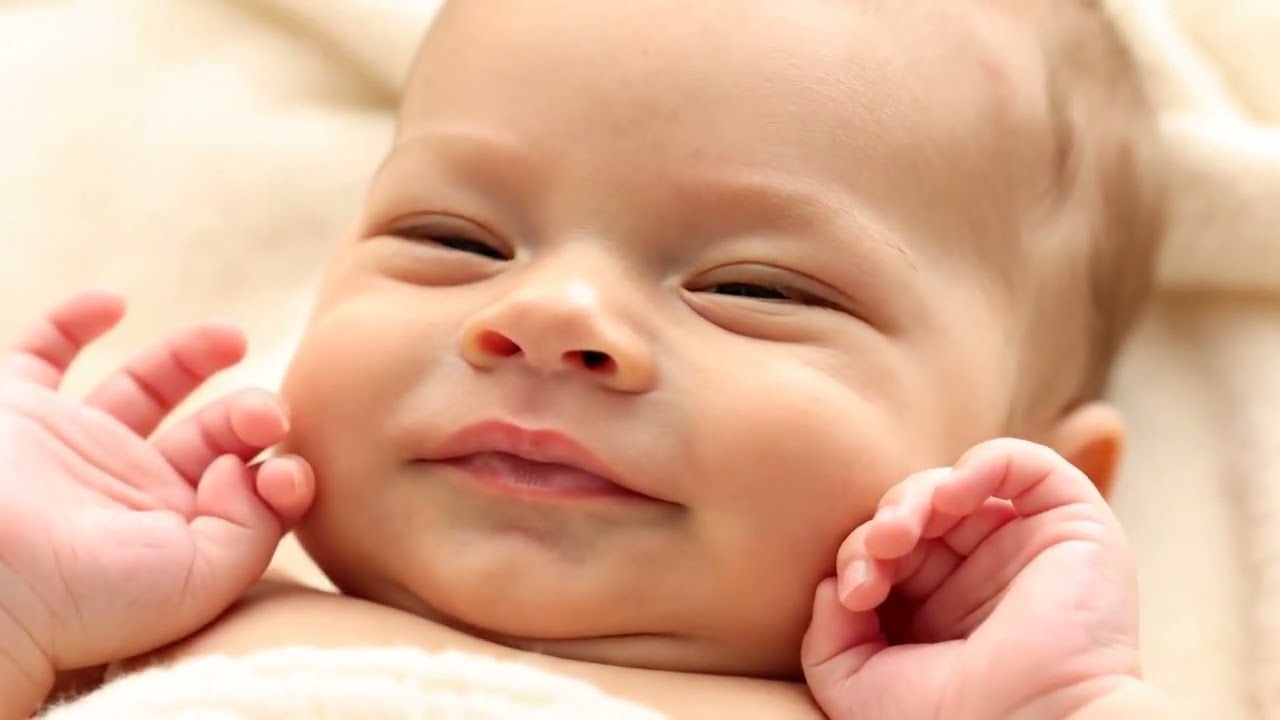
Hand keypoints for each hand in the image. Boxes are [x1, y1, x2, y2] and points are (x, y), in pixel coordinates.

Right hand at [0, 291, 313, 700]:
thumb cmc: (87, 594)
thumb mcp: (201, 579)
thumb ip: (253, 525)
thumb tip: (252, 468)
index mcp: (174, 534)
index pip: (248, 489)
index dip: (282, 474)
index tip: (283, 473)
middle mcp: (125, 491)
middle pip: (210, 435)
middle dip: (251, 415)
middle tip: (266, 412)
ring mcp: (72, 449)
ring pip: (143, 388)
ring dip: (191, 356)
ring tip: (235, 337)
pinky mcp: (15, 414)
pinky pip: (41, 354)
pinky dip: (74, 321)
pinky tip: (116, 302)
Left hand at [802, 439, 1142, 719]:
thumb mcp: (857, 685)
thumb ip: (828, 634)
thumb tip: (832, 583)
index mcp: (938, 610)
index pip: (886, 551)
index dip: (859, 555)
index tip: (853, 595)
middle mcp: (982, 574)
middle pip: (915, 512)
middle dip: (883, 525)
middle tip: (877, 552)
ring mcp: (1025, 547)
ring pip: (957, 486)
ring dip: (914, 497)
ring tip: (898, 534)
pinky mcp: (1072, 526)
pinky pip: (1026, 463)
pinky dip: (982, 463)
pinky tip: (951, 499)